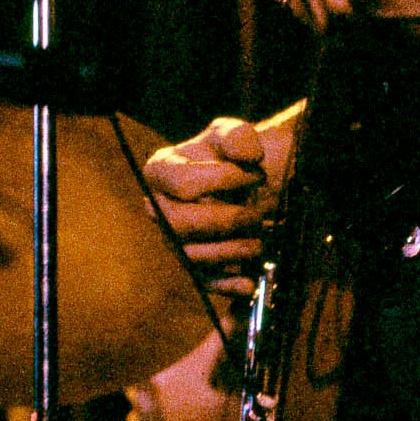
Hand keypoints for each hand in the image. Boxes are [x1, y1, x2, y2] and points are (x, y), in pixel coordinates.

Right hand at [144, 113, 292, 281]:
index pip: (185, 184)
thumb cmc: (237, 156)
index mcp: (160, 171)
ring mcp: (173, 239)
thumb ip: (238, 137)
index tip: (257, 172)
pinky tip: (249, 283)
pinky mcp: (193, 264)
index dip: (224, 180)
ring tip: (260, 240)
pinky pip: (203, 281)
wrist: (250, 180)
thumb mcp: (237, 135)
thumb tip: (246, 157)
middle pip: (180, 224)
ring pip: (191, 256)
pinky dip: (227, 285)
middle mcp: (158, 208)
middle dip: (227, 220)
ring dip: (231, 250)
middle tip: (259, 212)